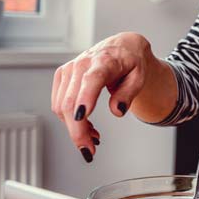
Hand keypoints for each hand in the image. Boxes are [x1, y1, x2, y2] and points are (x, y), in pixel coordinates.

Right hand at [50, 32, 154, 160]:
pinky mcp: (62, 76)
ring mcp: (69, 70)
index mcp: (104, 61)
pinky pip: (59, 104)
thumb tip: (117, 111)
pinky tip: (85, 125)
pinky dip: (69, 120)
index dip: (84, 99)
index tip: (81, 118)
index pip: (91, 80)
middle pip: (71, 102)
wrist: (121, 47)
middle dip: (77, 131)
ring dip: (75, 128)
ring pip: (61, 107)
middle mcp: (82, 64)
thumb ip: (129, 93)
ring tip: (94, 136)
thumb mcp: (139, 77)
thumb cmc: (131, 62)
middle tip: (89, 150)